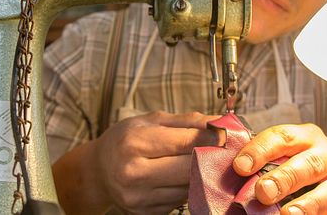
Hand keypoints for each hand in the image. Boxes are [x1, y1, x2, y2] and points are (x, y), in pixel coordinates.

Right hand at [92, 111, 219, 213]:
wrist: (98, 171)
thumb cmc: (126, 139)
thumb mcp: (151, 121)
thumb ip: (187, 121)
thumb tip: (222, 122)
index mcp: (135, 143)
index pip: (186, 142)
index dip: (213, 138)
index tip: (229, 134)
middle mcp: (134, 173)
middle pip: (190, 168)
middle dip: (212, 157)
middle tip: (227, 149)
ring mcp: (139, 198)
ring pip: (189, 187)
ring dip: (204, 175)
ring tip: (209, 162)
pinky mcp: (146, 213)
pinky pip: (180, 200)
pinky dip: (189, 188)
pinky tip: (188, 178)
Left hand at [233, 123, 326, 214]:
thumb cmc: (302, 169)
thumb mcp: (283, 160)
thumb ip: (260, 164)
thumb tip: (232, 170)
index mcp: (307, 136)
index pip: (282, 136)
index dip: (260, 150)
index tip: (240, 166)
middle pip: (309, 162)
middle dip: (285, 178)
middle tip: (263, 192)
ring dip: (311, 203)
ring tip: (290, 214)